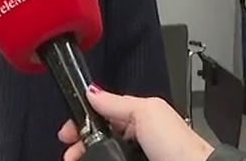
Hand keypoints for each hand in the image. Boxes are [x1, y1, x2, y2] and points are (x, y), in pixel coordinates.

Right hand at [58, 87, 215, 160]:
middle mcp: (138, 138)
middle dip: (81, 143)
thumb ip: (116, 102)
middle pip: (99, 137)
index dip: (82, 120)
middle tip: (70, 153)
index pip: (102, 114)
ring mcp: (137, 157)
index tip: (66, 131)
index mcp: (140, 116)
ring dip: (88, 157)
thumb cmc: (179, 145)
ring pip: (105, 154)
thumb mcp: (145, 112)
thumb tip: (91, 91)